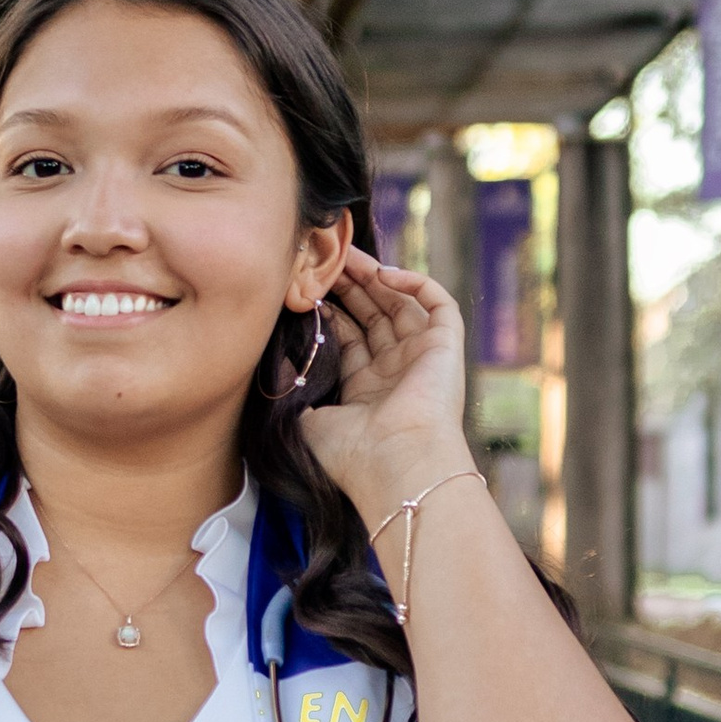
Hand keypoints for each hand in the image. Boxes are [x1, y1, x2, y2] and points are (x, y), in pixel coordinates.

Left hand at [298, 244, 478, 524]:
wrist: (396, 465)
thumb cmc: (352, 454)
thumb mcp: (307, 420)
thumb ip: (292, 388)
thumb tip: (274, 359)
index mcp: (367, 391)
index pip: (351, 339)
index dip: (331, 312)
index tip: (306, 290)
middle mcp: (397, 373)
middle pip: (374, 316)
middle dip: (351, 287)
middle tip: (325, 260)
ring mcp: (423, 358)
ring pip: (402, 304)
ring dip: (376, 278)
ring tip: (348, 256)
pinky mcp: (447, 347)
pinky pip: (438, 304)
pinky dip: (416, 283)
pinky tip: (384, 274)